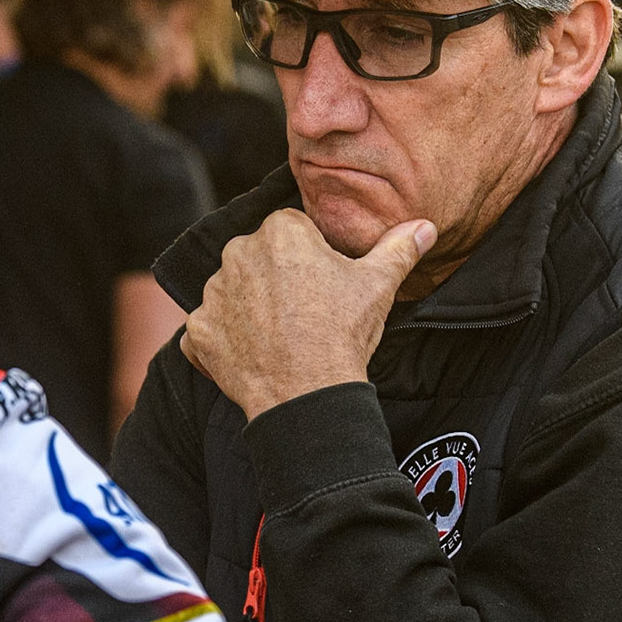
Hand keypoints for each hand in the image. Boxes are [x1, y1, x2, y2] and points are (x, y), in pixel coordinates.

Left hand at [179, 210, 435, 417]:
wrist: (307, 395)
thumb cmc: (342, 333)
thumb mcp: (378, 285)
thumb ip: (398, 248)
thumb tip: (424, 226)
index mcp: (279, 232)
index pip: (291, 231)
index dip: (309, 257)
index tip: (322, 284)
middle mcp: (237, 254)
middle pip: (257, 258)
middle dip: (275, 279)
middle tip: (303, 311)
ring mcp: (213, 295)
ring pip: (232, 292)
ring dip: (248, 308)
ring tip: (280, 335)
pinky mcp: (198, 331)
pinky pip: (208, 329)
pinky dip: (224, 340)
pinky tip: (252, 355)